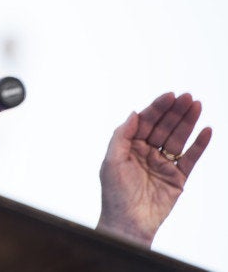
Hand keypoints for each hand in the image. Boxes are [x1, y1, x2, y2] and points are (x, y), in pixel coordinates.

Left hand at [96, 92, 211, 246]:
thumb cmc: (115, 194)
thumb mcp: (111, 161)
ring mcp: (163, 165)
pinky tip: (207, 130)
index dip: (157, 108)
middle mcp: (146, 153)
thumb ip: (122, 136)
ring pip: (178, 139)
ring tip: (198, 105)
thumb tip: (134, 112)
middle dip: (175, 111)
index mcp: (129, 147)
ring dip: (188, 122)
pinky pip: (190, 158)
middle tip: (188, 96)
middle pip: (163, 127)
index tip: (170, 95)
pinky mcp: (177, 178)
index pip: (145, 122)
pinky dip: (199, 144)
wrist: (128, 223)